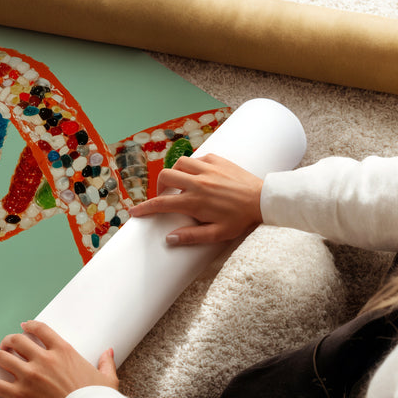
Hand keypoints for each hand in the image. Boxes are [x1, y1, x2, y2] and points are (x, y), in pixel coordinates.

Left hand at [0, 320, 118, 397]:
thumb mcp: (106, 378)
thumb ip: (105, 362)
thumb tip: (109, 351)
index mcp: (63, 351)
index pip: (40, 330)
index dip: (29, 327)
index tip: (24, 327)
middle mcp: (43, 359)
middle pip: (17, 341)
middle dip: (9, 341)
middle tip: (6, 344)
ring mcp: (29, 376)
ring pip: (3, 358)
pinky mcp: (19, 395)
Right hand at [129, 153, 263, 244]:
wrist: (264, 199)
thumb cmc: (241, 219)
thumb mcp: (218, 234)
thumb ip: (192, 236)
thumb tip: (169, 238)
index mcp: (195, 201)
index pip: (161, 203)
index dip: (144, 208)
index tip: (134, 213)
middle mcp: (197, 182)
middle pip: (165, 177)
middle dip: (159, 187)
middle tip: (164, 196)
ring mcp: (207, 169)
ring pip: (179, 163)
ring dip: (175, 173)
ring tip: (180, 184)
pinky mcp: (217, 160)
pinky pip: (197, 158)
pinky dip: (192, 166)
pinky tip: (198, 175)